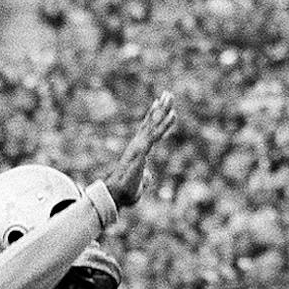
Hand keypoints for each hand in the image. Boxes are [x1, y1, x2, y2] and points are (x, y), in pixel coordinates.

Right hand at [104, 91, 176, 208]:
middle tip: (168, 94)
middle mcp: (138, 144)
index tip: (159, 105)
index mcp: (138, 150)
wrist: (116, 194)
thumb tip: (149, 177)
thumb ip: (145, 178)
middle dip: (160, 107)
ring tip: (170, 97)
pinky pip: (155, 134)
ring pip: (154, 124)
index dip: (154, 118)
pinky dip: (164, 124)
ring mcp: (140, 146)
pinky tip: (172, 114)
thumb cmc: (126, 191)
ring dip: (163, 110)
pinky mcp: (142, 150)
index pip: (148, 130)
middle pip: (151, 122)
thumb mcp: (140, 184)